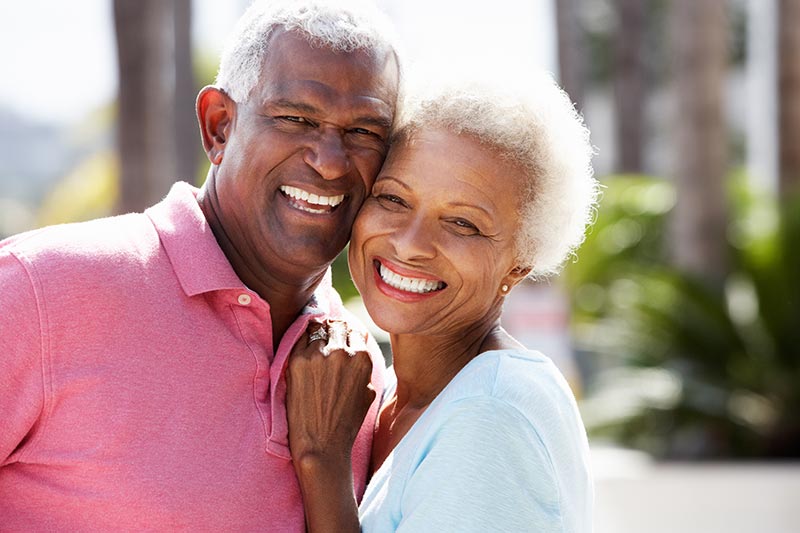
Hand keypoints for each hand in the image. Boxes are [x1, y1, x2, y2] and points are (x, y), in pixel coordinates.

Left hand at [286, 320, 375, 467]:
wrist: (322, 445)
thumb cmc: (346, 423)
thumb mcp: (368, 392)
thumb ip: (364, 368)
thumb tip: (358, 350)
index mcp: (362, 358)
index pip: (355, 330)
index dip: (348, 334)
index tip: (340, 337)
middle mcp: (342, 352)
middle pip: (336, 325)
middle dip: (332, 330)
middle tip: (325, 336)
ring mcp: (318, 355)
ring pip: (317, 328)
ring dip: (316, 333)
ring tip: (312, 340)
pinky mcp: (297, 361)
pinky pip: (299, 338)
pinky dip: (301, 339)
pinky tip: (300, 346)